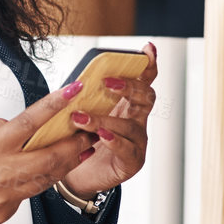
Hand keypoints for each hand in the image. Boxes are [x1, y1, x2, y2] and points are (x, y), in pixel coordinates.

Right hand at [0, 80, 97, 223]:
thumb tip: (19, 128)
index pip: (31, 121)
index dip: (56, 104)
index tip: (73, 91)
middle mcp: (3, 173)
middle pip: (51, 156)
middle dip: (74, 144)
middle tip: (89, 133)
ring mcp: (6, 197)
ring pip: (46, 179)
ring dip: (64, 165)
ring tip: (78, 153)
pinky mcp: (5, 214)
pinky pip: (26, 196)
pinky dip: (32, 184)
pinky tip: (32, 177)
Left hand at [59, 41, 157, 199]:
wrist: (77, 175)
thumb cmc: (81, 140)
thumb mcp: (82, 112)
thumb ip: (85, 97)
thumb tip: (75, 82)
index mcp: (127, 104)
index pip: (143, 80)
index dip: (148, 64)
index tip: (147, 49)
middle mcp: (137, 120)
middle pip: (146, 97)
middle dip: (129, 87)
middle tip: (107, 82)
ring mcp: (137, 141)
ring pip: (131, 125)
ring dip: (104, 119)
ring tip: (81, 118)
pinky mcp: (132, 161)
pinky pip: (127, 149)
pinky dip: (113, 140)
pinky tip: (100, 136)